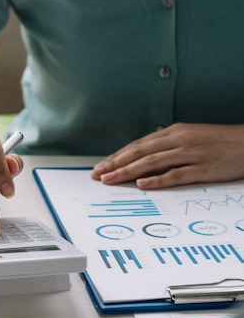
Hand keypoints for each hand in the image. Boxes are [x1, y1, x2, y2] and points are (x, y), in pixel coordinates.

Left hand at [91, 123, 243, 188]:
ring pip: (151, 162)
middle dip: (115, 164)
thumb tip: (144, 156)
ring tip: (110, 179)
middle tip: (97, 174)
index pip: (138, 145)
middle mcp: (178, 140)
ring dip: (127, 171)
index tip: (101, 166)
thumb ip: (168, 146)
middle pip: (139, 152)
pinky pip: (175, 174)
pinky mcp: (202, 168)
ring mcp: (190, 153)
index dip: (117, 156)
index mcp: (174, 132)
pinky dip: (156, 180)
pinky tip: (141, 184)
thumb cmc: (220, 143)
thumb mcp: (190, 138)